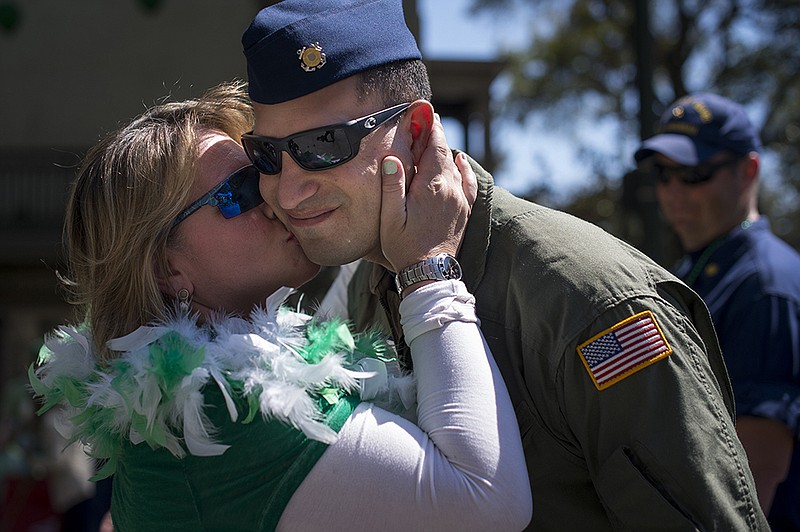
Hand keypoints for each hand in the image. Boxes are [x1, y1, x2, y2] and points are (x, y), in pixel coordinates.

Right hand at [379, 114, 475, 271]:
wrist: (429, 273)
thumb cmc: (405, 247)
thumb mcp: (391, 218)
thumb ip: (392, 186)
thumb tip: (392, 158)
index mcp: (431, 187)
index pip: (434, 147)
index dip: (431, 128)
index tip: (426, 113)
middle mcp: (450, 190)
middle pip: (446, 153)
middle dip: (437, 135)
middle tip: (429, 120)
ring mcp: (460, 200)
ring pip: (456, 166)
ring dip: (446, 151)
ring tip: (437, 138)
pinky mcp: (464, 211)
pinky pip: (468, 182)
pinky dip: (464, 169)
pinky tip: (459, 162)